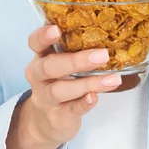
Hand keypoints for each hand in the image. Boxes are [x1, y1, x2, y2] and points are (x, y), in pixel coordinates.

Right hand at [24, 24, 121, 145]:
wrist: (46, 119)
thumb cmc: (59, 81)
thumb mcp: (60, 62)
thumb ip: (74, 48)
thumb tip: (107, 33)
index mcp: (41, 56)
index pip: (35, 42)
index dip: (43, 35)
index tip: (57, 29)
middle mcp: (39, 76)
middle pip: (50, 66)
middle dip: (76, 61)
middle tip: (102, 55)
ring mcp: (46, 98)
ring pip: (61, 90)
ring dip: (89, 83)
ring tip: (112, 79)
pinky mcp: (57, 116)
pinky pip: (70, 110)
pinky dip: (83, 104)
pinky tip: (95, 97)